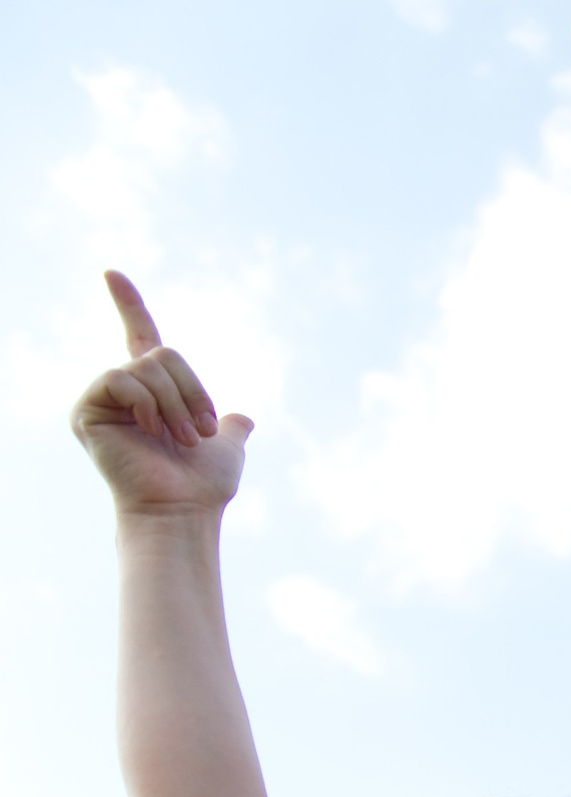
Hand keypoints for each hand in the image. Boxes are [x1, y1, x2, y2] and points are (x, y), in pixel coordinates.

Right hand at [70, 271, 251, 514]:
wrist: (183, 510)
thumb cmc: (203, 486)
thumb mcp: (228, 448)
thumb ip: (230, 428)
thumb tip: (243, 418)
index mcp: (151, 393)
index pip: (140, 337)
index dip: (128, 304)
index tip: (111, 272)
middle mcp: (121, 390)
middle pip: (163, 352)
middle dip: (192, 390)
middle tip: (197, 432)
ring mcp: (101, 399)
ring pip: (149, 365)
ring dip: (177, 403)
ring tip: (178, 439)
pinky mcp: (87, 409)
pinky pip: (123, 378)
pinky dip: (149, 404)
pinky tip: (150, 432)